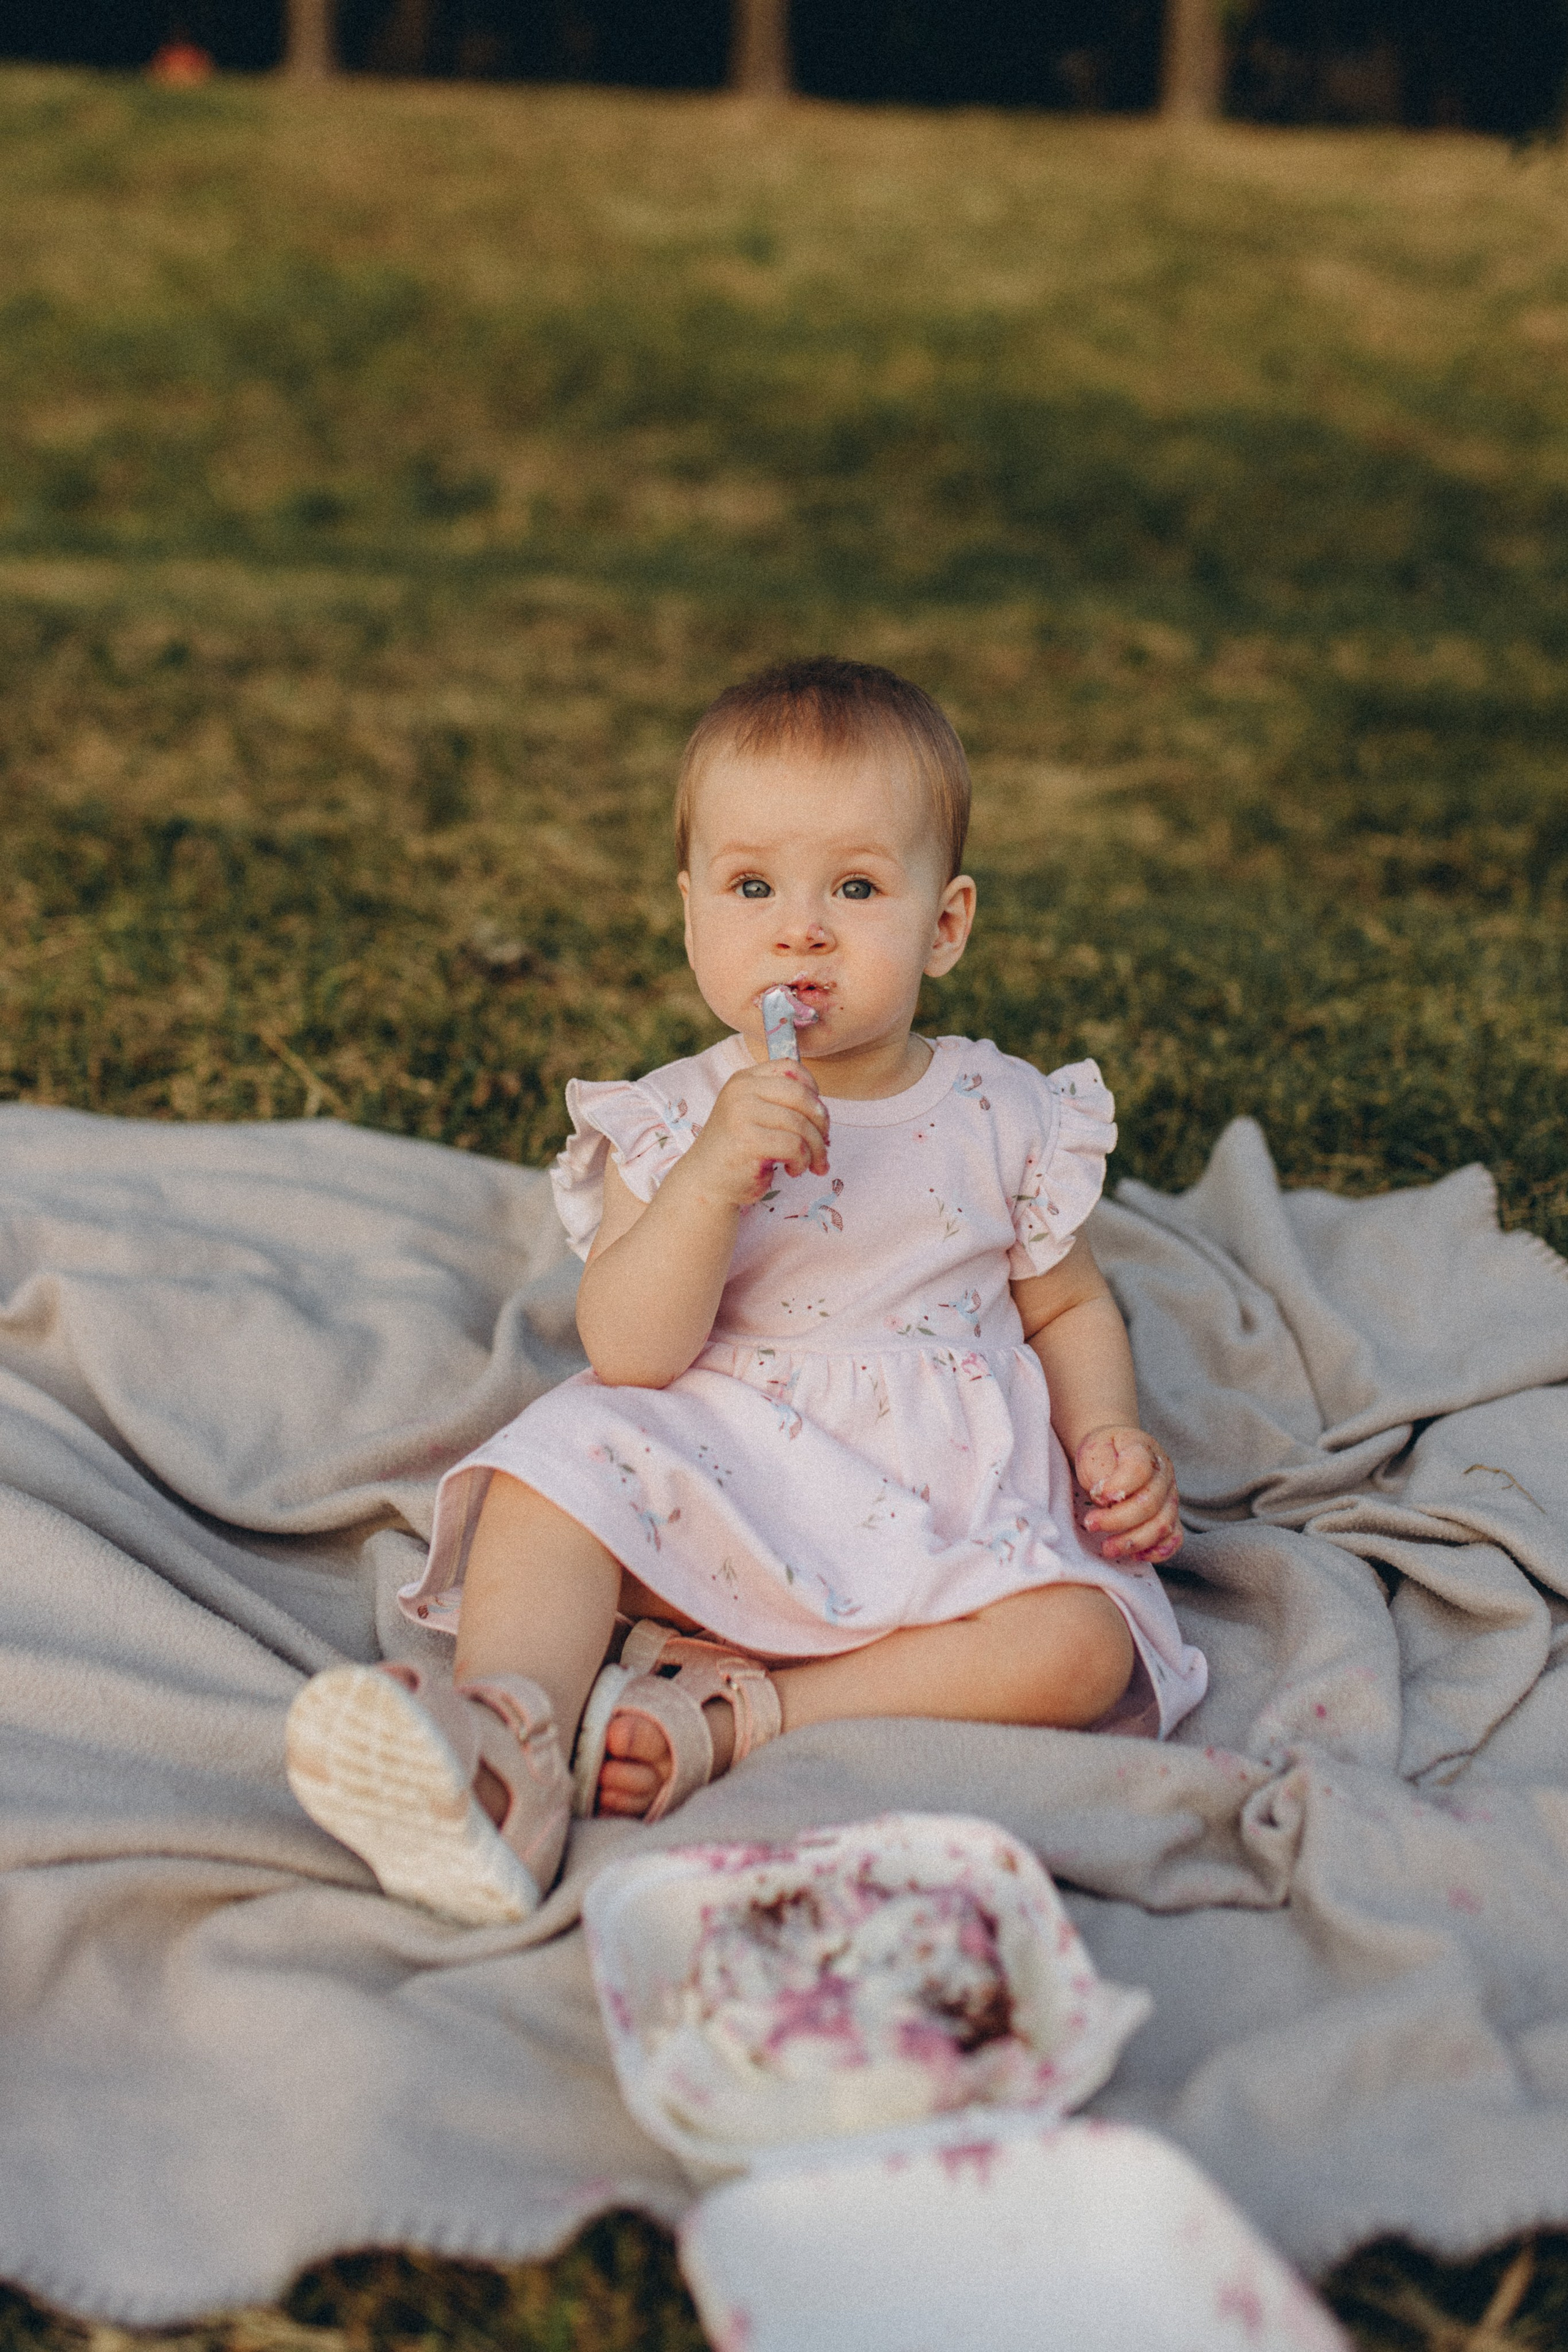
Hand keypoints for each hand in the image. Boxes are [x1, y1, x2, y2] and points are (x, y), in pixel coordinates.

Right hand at [676, 1060, 829, 1210]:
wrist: (706, 1183)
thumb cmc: (738, 1151)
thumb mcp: (754, 1116)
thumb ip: (780, 1103)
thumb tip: (822, 1111)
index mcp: (744, 1080)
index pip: (790, 1068)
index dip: (812, 1089)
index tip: (815, 1114)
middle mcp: (741, 1091)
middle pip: (802, 1096)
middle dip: (821, 1123)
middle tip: (823, 1144)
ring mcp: (742, 1114)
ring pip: (802, 1124)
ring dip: (815, 1149)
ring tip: (810, 1164)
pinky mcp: (748, 1140)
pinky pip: (795, 1146)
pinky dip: (802, 1162)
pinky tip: (792, 1171)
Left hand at [1074, 1426, 1181, 1565]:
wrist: (1113, 1451)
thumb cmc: (1102, 1452)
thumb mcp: (1094, 1451)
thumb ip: (1103, 1471)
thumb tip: (1108, 1500)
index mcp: (1143, 1451)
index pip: (1139, 1470)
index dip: (1119, 1485)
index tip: (1096, 1495)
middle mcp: (1163, 1474)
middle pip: (1150, 1503)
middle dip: (1118, 1520)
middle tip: (1091, 1524)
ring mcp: (1170, 1496)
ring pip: (1163, 1524)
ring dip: (1134, 1541)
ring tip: (1107, 1548)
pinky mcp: (1170, 1515)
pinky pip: (1174, 1538)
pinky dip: (1158, 1551)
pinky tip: (1135, 1555)